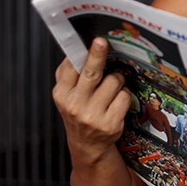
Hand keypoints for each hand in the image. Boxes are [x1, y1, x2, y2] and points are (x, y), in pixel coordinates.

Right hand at [53, 37, 131, 163]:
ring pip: (114, 81)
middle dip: (98, 55)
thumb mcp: (66, 95)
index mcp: (61, 94)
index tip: (95, 41)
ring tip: (111, 89)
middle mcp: (75, 105)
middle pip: (91, 73)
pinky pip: (124, 96)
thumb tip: (78, 48)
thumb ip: (68, 73)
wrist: (87, 144)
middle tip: (102, 42)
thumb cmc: (78, 112)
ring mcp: (92, 115)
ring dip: (117, 80)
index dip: (84, 53)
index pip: (72, 68)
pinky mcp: (109, 123)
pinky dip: (124, 96)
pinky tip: (116, 102)